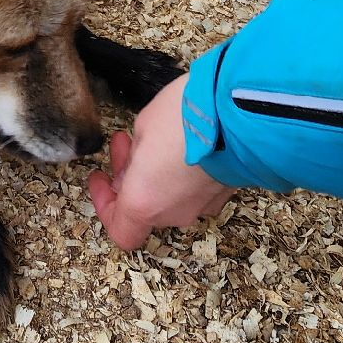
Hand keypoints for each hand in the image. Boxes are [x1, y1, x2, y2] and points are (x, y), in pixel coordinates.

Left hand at [88, 74, 235, 249]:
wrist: (240, 112)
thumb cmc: (183, 118)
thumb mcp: (144, 126)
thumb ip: (133, 157)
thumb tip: (134, 171)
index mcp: (144, 203)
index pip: (120, 230)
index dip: (105, 206)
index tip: (102, 177)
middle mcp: (175, 213)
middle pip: (145, 209)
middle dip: (131, 178)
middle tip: (125, 145)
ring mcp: (203, 205)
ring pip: (171, 198)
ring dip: (157, 176)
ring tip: (153, 138)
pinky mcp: (225, 192)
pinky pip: (195, 189)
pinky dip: (183, 174)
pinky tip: (183, 145)